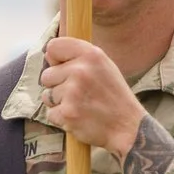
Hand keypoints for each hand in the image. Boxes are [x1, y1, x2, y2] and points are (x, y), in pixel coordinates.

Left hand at [39, 37, 144, 158]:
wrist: (128, 126)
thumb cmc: (113, 96)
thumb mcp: (104, 66)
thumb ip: (79, 57)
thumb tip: (47, 54)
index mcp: (91, 54)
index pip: (53, 47)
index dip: (55, 60)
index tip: (64, 68)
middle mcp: (80, 70)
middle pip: (46, 75)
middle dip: (57, 86)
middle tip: (78, 94)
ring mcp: (73, 92)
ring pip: (47, 95)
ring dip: (59, 103)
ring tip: (81, 106)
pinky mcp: (67, 113)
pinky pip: (50, 114)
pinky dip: (61, 118)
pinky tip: (79, 117)